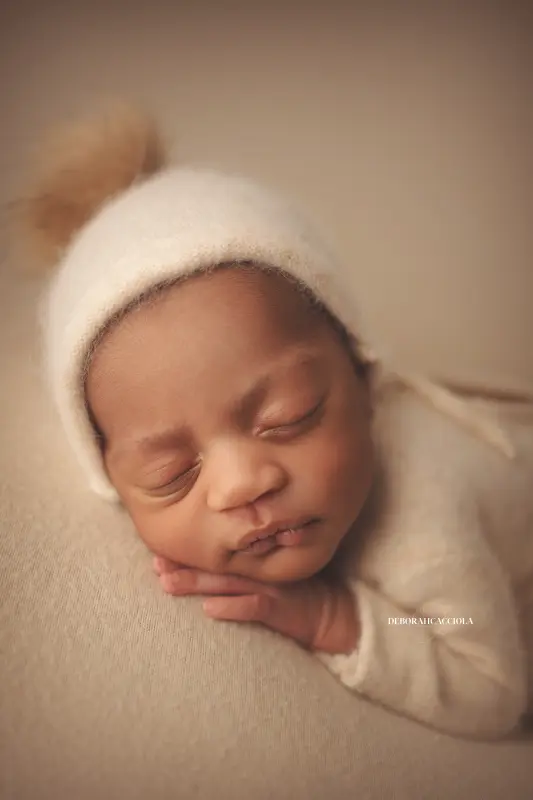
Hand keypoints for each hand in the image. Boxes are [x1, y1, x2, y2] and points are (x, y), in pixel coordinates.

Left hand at [153, 556, 358, 654]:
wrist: (333, 613)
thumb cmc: (297, 593)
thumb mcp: (269, 574)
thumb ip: (243, 567)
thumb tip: (206, 564)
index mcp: (253, 560)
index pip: (216, 553)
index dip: (188, 551)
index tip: (158, 547)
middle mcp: (258, 570)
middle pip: (214, 566)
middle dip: (183, 565)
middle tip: (155, 563)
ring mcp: (269, 588)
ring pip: (227, 583)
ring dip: (196, 584)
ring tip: (168, 583)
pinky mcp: (283, 608)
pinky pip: (255, 607)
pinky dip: (232, 608)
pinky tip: (209, 610)